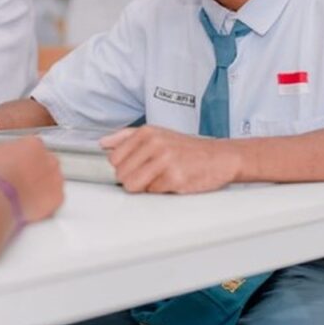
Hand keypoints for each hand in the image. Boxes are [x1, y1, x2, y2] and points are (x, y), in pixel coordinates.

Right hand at [0, 136, 63, 222]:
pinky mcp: (57, 198)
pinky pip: (53, 197)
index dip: (17, 155)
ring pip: (49, 179)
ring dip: (38, 184)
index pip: (29, 146)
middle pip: (42, 162)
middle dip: (30, 169)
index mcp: (33, 143)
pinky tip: (29, 202)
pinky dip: (43, 200)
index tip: (9, 163)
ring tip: (20, 192)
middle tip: (13, 179)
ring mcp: (56, 179)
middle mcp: (50, 159)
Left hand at [101, 126, 241, 193]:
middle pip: (121, 173)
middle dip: (132, 178)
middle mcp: (154, 144)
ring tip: (159, 178)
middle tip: (150, 174)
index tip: (133, 167)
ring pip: (133, 185)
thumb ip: (127, 137)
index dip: (122, 167)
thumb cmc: (187, 148)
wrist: (220, 157)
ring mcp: (165, 160)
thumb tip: (103, 143)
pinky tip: (173, 181)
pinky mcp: (174, 178)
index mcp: (146, 132)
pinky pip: (152, 192)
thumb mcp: (157, 133)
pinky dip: (160, 191)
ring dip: (144, 187)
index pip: (113, 158)